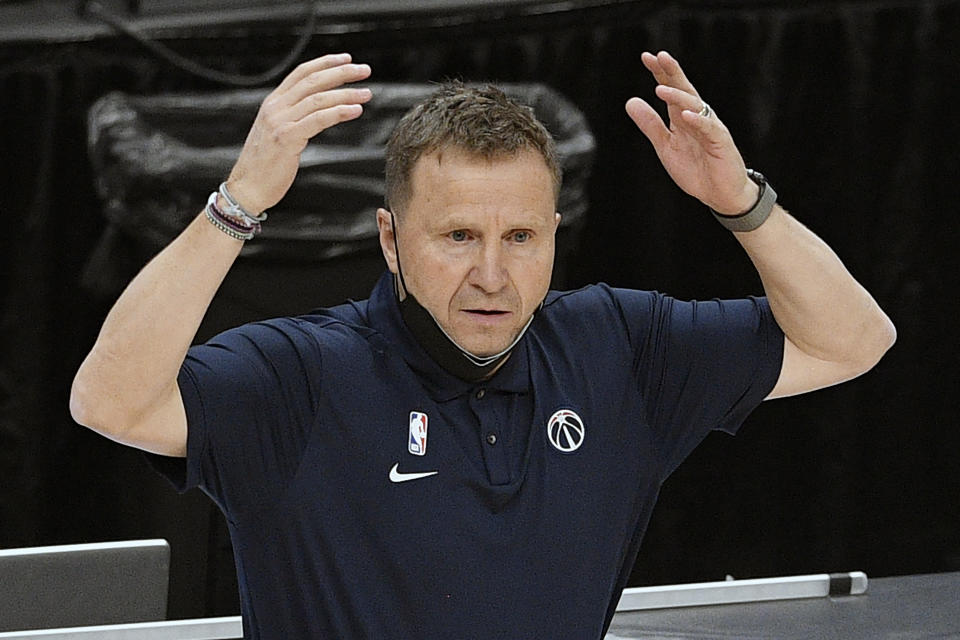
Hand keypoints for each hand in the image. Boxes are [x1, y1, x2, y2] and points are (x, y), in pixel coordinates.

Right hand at [225, 53, 372, 213]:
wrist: (247, 188)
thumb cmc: (265, 165)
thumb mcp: (276, 133)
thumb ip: (292, 117)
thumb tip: (315, 110)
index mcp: (273, 103)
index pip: (301, 73)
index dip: (325, 63)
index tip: (347, 60)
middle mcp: (275, 108)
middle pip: (313, 81)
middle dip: (342, 73)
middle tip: (365, 70)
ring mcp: (280, 121)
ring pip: (318, 99)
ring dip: (346, 94)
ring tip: (366, 93)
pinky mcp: (287, 138)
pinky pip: (318, 120)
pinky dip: (339, 112)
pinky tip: (355, 110)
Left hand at [625, 51, 757, 214]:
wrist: (720, 194)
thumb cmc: (696, 169)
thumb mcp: (665, 146)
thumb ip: (650, 125)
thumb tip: (630, 101)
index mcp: (682, 117)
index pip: (671, 89)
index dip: (660, 73)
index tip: (646, 57)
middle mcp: (697, 117)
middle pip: (684, 90)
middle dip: (672, 73)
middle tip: (659, 56)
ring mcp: (710, 128)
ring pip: (695, 106)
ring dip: (678, 96)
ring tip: (660, 88)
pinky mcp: (720, 142)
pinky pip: (708, 128)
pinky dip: (697, 120)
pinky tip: (684, 113)